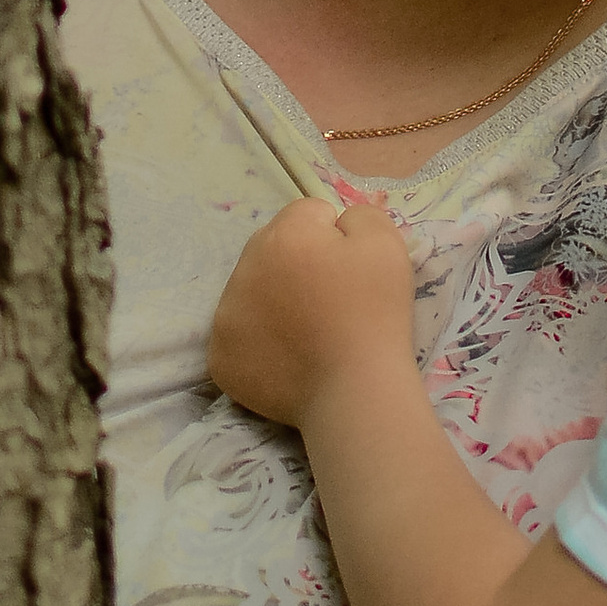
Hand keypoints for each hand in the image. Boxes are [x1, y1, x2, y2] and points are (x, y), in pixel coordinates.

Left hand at [208, 192, 413, 428]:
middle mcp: (244, 268)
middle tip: (330, 301)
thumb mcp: (386, 245)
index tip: (350, 270)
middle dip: (297, 263)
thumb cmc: (374, 315)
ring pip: (251, 289)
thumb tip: (336, 223)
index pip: (307, 214)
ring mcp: (225, 315)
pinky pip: (240, 333)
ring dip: (274, 299)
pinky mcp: (220, 355)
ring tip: (309, 331)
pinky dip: (261, 340)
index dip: (334, 237)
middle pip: (272, 248)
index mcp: (284, 235)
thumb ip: (360, 215)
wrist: (354, 391)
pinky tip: (289, 355)